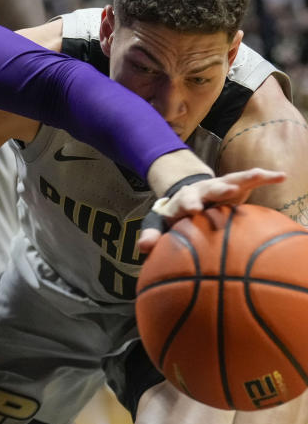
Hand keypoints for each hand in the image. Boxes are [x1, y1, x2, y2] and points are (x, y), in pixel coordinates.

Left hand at [138, 168, 284, 253]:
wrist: (187, 194)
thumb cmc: (177, 214)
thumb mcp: (162, 223)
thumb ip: (153, 234)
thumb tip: (142, 248)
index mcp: (183, 201)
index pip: (184, 202)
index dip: (188, 205)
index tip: (194, 209)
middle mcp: (201, 190)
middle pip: (209, 188)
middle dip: (218, 189)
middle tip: (228, 190)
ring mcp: (218, 185)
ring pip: (231, 180)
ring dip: (244, 178)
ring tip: (260, 175)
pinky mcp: (234, 184)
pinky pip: (250, 179)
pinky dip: (264, 176)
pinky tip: (279, 176)